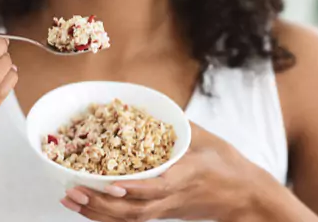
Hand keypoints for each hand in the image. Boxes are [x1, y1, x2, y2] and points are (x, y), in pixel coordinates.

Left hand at [61, 124, 285, 221]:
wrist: (246, 198)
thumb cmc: (229, 166)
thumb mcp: (207, 140)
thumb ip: (179, 126)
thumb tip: (153, 107)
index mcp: (187, 176)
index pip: (158, 188)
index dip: (133, 189)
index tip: (110, 184)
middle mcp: (173, 197)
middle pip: (134, 210)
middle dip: (101, 204)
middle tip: (73, 192)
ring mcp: (167, 209)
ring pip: (130, 219)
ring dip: (98, 212)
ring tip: (71, 200)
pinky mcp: (164, 214)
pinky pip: (132, 220)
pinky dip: (107, 216)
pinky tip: (87, 208)